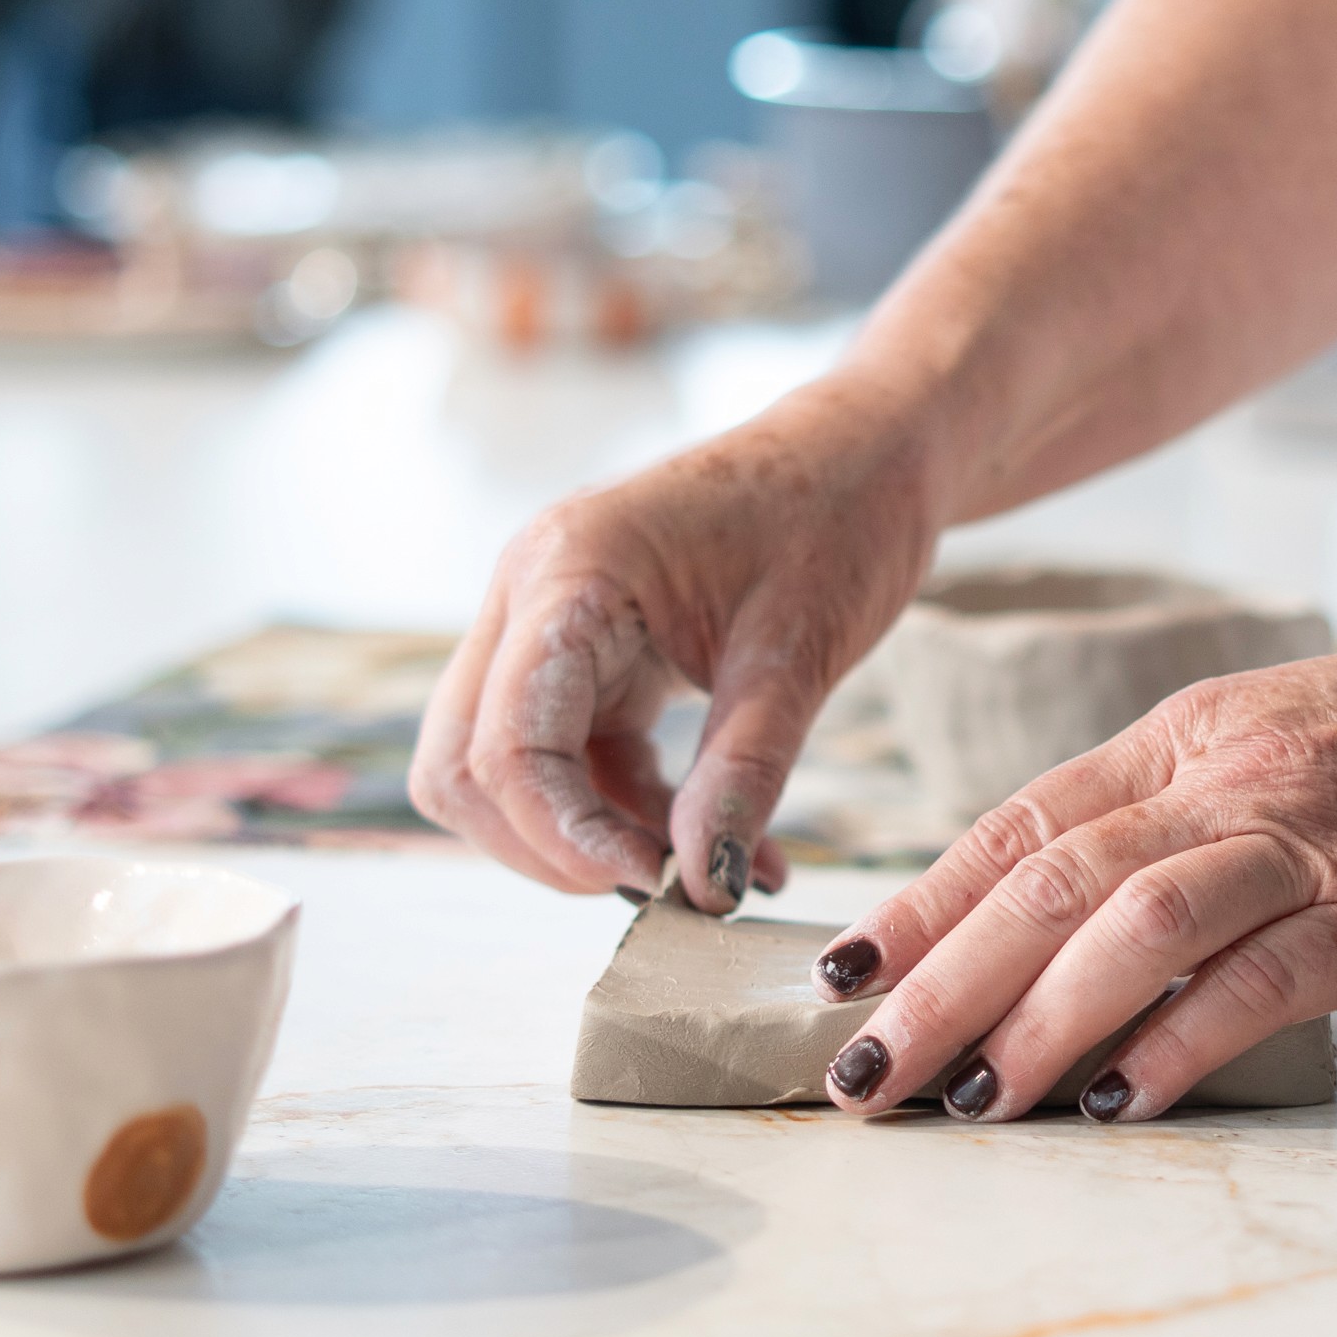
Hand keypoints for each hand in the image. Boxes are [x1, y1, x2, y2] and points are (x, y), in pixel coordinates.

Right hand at [407, 394, 940, 906]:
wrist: (872, 451)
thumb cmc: (841, 516)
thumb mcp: (800, 652)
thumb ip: (743, 772)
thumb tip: (702, 885)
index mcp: (569, 569)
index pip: (508, 739)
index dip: (563, 834)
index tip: (661, 882)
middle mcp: (532, 591)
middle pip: (465, 764)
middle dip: (547, 846)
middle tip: (662, 885)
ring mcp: (550, 622)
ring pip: (508, 769)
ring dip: (592, 837)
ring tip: (719, 871)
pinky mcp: (588, 653)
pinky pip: (572, 758)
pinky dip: (629, 812)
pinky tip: (725, 847)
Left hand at [810, 612, 1336, 1121]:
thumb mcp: (1261, 744)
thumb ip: (1159, 821)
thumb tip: (1038, 926)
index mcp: (1182, 737)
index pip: (1019, 822)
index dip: (920, 904)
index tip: (838, 975)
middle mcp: (1226, 782)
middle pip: (1049, 882)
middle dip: (940, 983)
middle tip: (864, 1070)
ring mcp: (1303, 844)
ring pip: (1134, 927)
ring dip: (1037, 1023)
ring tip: (967, 1101)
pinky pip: (1258, 984)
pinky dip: (1177, 1046)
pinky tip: (1116, 1104)